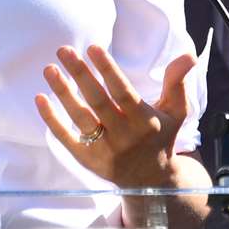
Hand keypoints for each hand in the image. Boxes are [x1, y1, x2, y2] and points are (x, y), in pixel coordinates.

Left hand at [36, 44, 195, 188]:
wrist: (150, 180)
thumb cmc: (161, 136)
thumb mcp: (176, 111)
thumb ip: (178, 82)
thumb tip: (187, 55)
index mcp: (144, 121)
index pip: (123, 93)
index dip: (108, 70)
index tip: (93, 48)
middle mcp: (124, 136)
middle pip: (98, 102)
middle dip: (80, 74)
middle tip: (64, 50)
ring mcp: (104, 150)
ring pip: (80, 118)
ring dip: (63, 93)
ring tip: (49, 69)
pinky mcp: (88, 160)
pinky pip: (66, 138)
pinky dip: (52, 119)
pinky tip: (41, 98)